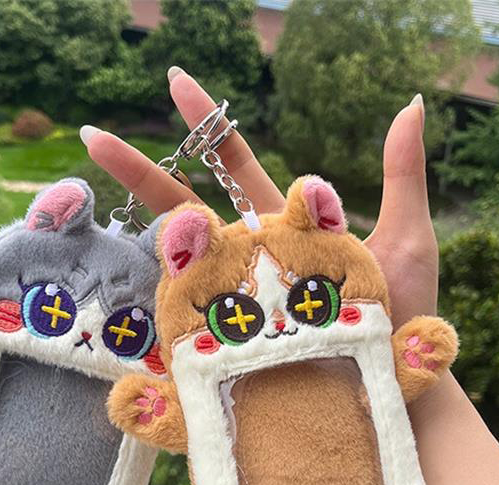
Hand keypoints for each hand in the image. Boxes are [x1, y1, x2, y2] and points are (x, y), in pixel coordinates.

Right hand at [81, 69, 437, 326]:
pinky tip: (116, 313)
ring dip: (139, 249)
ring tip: (84, 224)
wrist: (403, 388)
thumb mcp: (407, 239)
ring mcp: (234, 307)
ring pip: (175, 270)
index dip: (205, 125)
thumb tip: (413, 103)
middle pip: (184, 213)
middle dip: (139, 173)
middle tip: (94, 137)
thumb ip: (401, 176)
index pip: (234, 169)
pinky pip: (183, 332)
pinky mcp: (229, 349)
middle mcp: (249, 264)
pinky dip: (151, 320)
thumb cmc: (402, 314)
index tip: (176, 82)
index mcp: (282, 230)